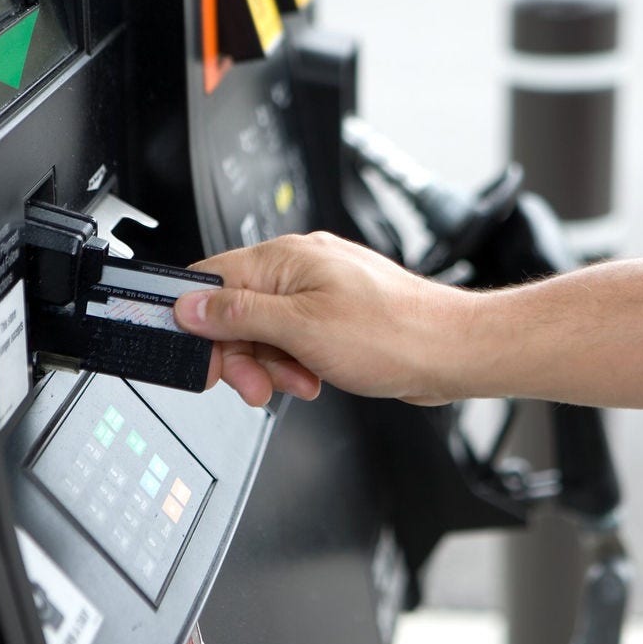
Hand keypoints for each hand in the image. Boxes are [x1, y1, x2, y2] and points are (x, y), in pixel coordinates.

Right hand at [174, 232, 471, 406]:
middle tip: (252, 385)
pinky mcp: (335, 316)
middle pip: (235, 311)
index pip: (211, 280)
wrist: (451, 351)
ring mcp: (319, 292)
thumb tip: (191, 306)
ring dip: (271, 365)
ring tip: (297, 380)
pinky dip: (294, 363)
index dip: (196, 322)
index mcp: (285, 258)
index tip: (199, 357)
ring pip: (265, 331)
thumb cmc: (394, 334)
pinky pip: (293, 340)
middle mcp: (300, 268)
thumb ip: (239, 315)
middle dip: (240, 354)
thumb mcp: (300, 329)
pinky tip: (312, 377)